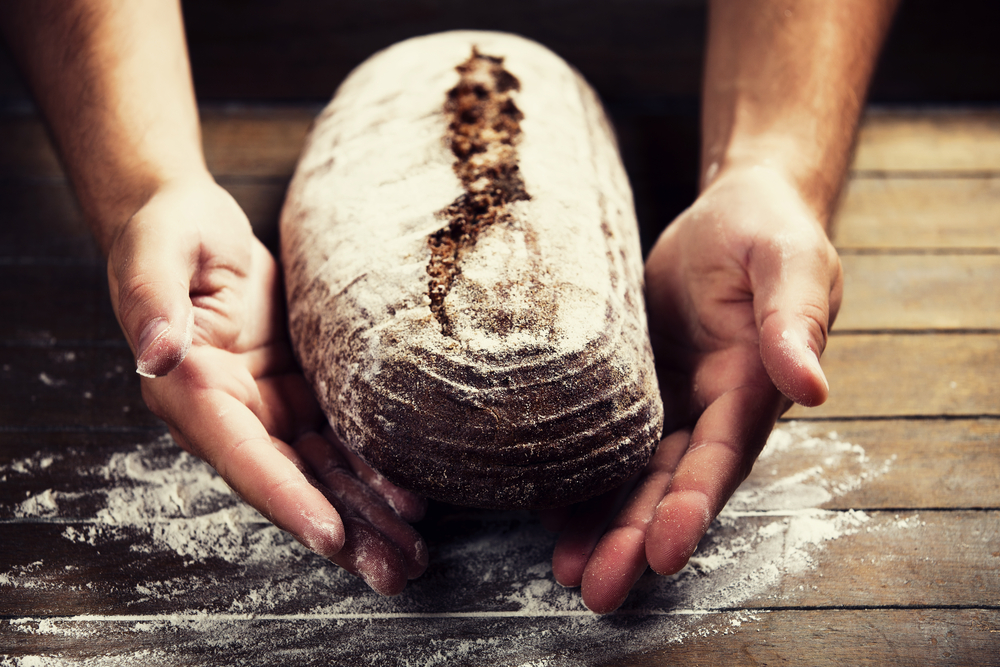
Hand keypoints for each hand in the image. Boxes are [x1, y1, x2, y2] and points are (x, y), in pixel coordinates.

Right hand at [107, 177, 426, 593]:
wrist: (190, 222)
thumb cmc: (169, 233)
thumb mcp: (155, 253)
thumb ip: (151, 301)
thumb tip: (154, 352)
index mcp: (191, 391)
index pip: (243, 457)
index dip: (286, 498)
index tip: (329, 535)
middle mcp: (229, 414)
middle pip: (291, 484)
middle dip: (343, 530)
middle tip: (395, 570)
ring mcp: (266, 408)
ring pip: (320, 473)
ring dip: (366, 516)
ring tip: (412, 553)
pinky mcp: (296, 392)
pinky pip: (337, 441)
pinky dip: (371, 472)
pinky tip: (409, 499)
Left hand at [548, 166, 842, 611]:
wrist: (731, 214)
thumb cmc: (766, 232)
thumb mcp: (788, 263)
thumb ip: (794, 320)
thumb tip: (812, 387)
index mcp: (751, 388)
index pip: (721, 457)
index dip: (693, 505)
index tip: (663, 551)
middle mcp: (710, 409)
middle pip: (671, 484)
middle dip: (634, 539)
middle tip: (595, 590)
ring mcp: (669, 402)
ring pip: (634, 475)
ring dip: (603, 525)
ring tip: (565, 571)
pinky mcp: (634, 387)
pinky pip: (607, 440)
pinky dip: (581, 477)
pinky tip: (548, 512)